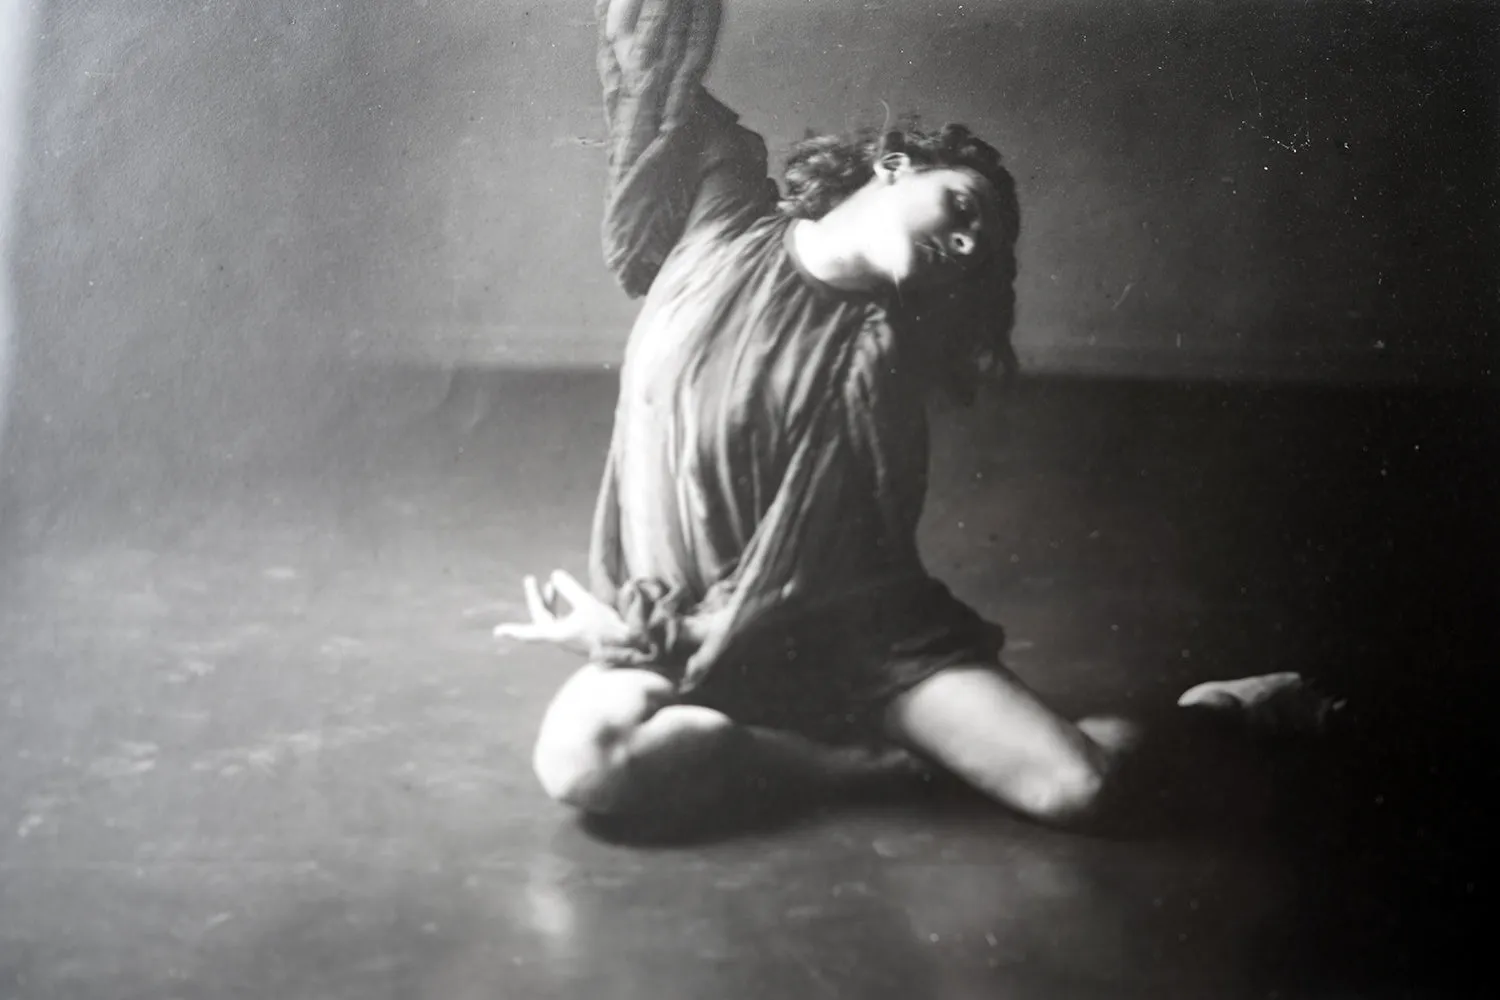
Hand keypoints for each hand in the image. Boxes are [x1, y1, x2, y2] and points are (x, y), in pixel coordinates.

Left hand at [494, 570, 627, 656]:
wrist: (626, 646)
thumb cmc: (605, 628)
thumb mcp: (586, 603)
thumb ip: (569, 588)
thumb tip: (554, 575)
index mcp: (557, 634)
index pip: (529, 631)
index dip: (513, 630)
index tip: (497, 632)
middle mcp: (559, 638)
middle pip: (541, 618)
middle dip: (536, 598)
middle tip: (531, 579)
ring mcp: (569, 639)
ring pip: (552, 619)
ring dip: (549, 602)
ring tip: (550, 584)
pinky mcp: (578, 637)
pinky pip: (562, 620)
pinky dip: (561, 607)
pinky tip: (570, 597)